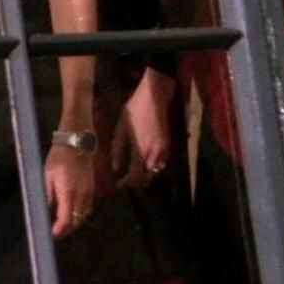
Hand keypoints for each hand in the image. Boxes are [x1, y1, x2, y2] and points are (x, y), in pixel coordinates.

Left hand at [46, 144, 97, 238]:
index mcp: (68, 191)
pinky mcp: (92, 188)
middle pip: (77, 220)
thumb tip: (43, 212)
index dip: (60, 230)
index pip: (67, 218)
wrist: (76, 143)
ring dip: (74, 222)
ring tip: (62, 224)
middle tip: (55, 232)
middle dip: (67, 229)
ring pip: (83, 215)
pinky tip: (71, 211)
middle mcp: (81, 194)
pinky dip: (79, 213)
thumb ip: (47, 196)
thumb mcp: (47, 176)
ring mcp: (89, 192)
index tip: (52, 234)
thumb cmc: (58, 158)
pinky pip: (87, 207)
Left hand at [112, 72, 172, 187]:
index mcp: (140, 151)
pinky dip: (153, 168)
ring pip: (155, 171)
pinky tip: (146, 164)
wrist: (154, 99)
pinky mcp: (167, 145)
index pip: (135, 175)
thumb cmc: (134, 111)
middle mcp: (154, 154)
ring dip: (145, 176)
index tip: (119, 184)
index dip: (126, 182)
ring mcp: (163, 150)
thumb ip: (118, 149)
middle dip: (137, 182)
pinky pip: (161, 163)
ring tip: (135, 175)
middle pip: (147, 177)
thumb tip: (115, 167)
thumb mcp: (121, 129)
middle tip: (126, 182)